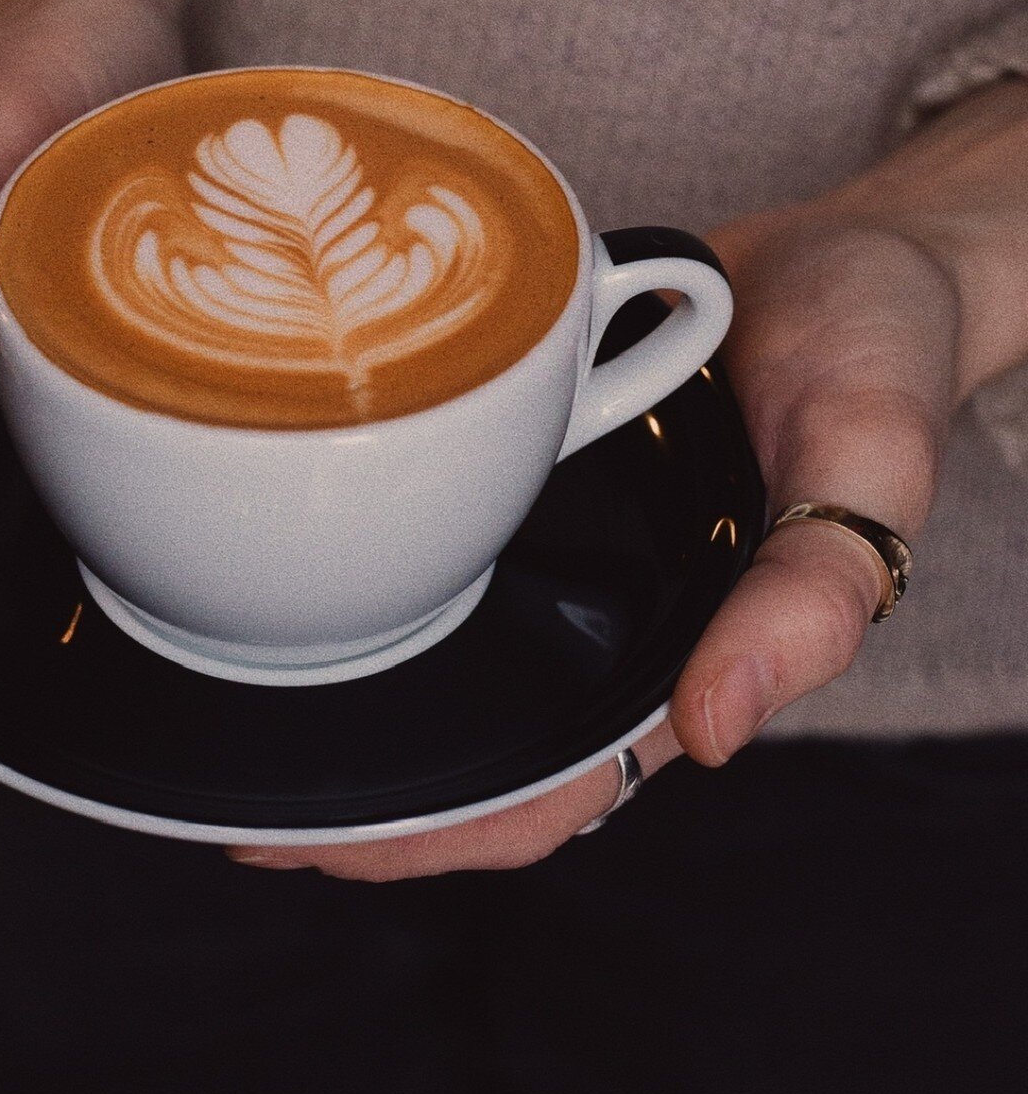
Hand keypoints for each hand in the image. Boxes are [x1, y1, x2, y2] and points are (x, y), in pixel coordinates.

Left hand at [233, 81, 1027, 880]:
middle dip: (353, 786)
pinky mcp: (533, 469)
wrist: (848, 248)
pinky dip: (379, 571)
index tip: (313, 845)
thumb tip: (717, 730)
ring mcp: (564, 548)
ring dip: (346, 688)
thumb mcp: (866, 460)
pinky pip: (449, 540)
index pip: (546, 793)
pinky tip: (296, 559)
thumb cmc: (873, 355)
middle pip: (467, 741)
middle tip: (221, 790)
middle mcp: (607, 616)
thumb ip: (814, 591)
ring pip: (445, 653)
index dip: (433, 837)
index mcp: (683, 655)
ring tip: (221, 699)